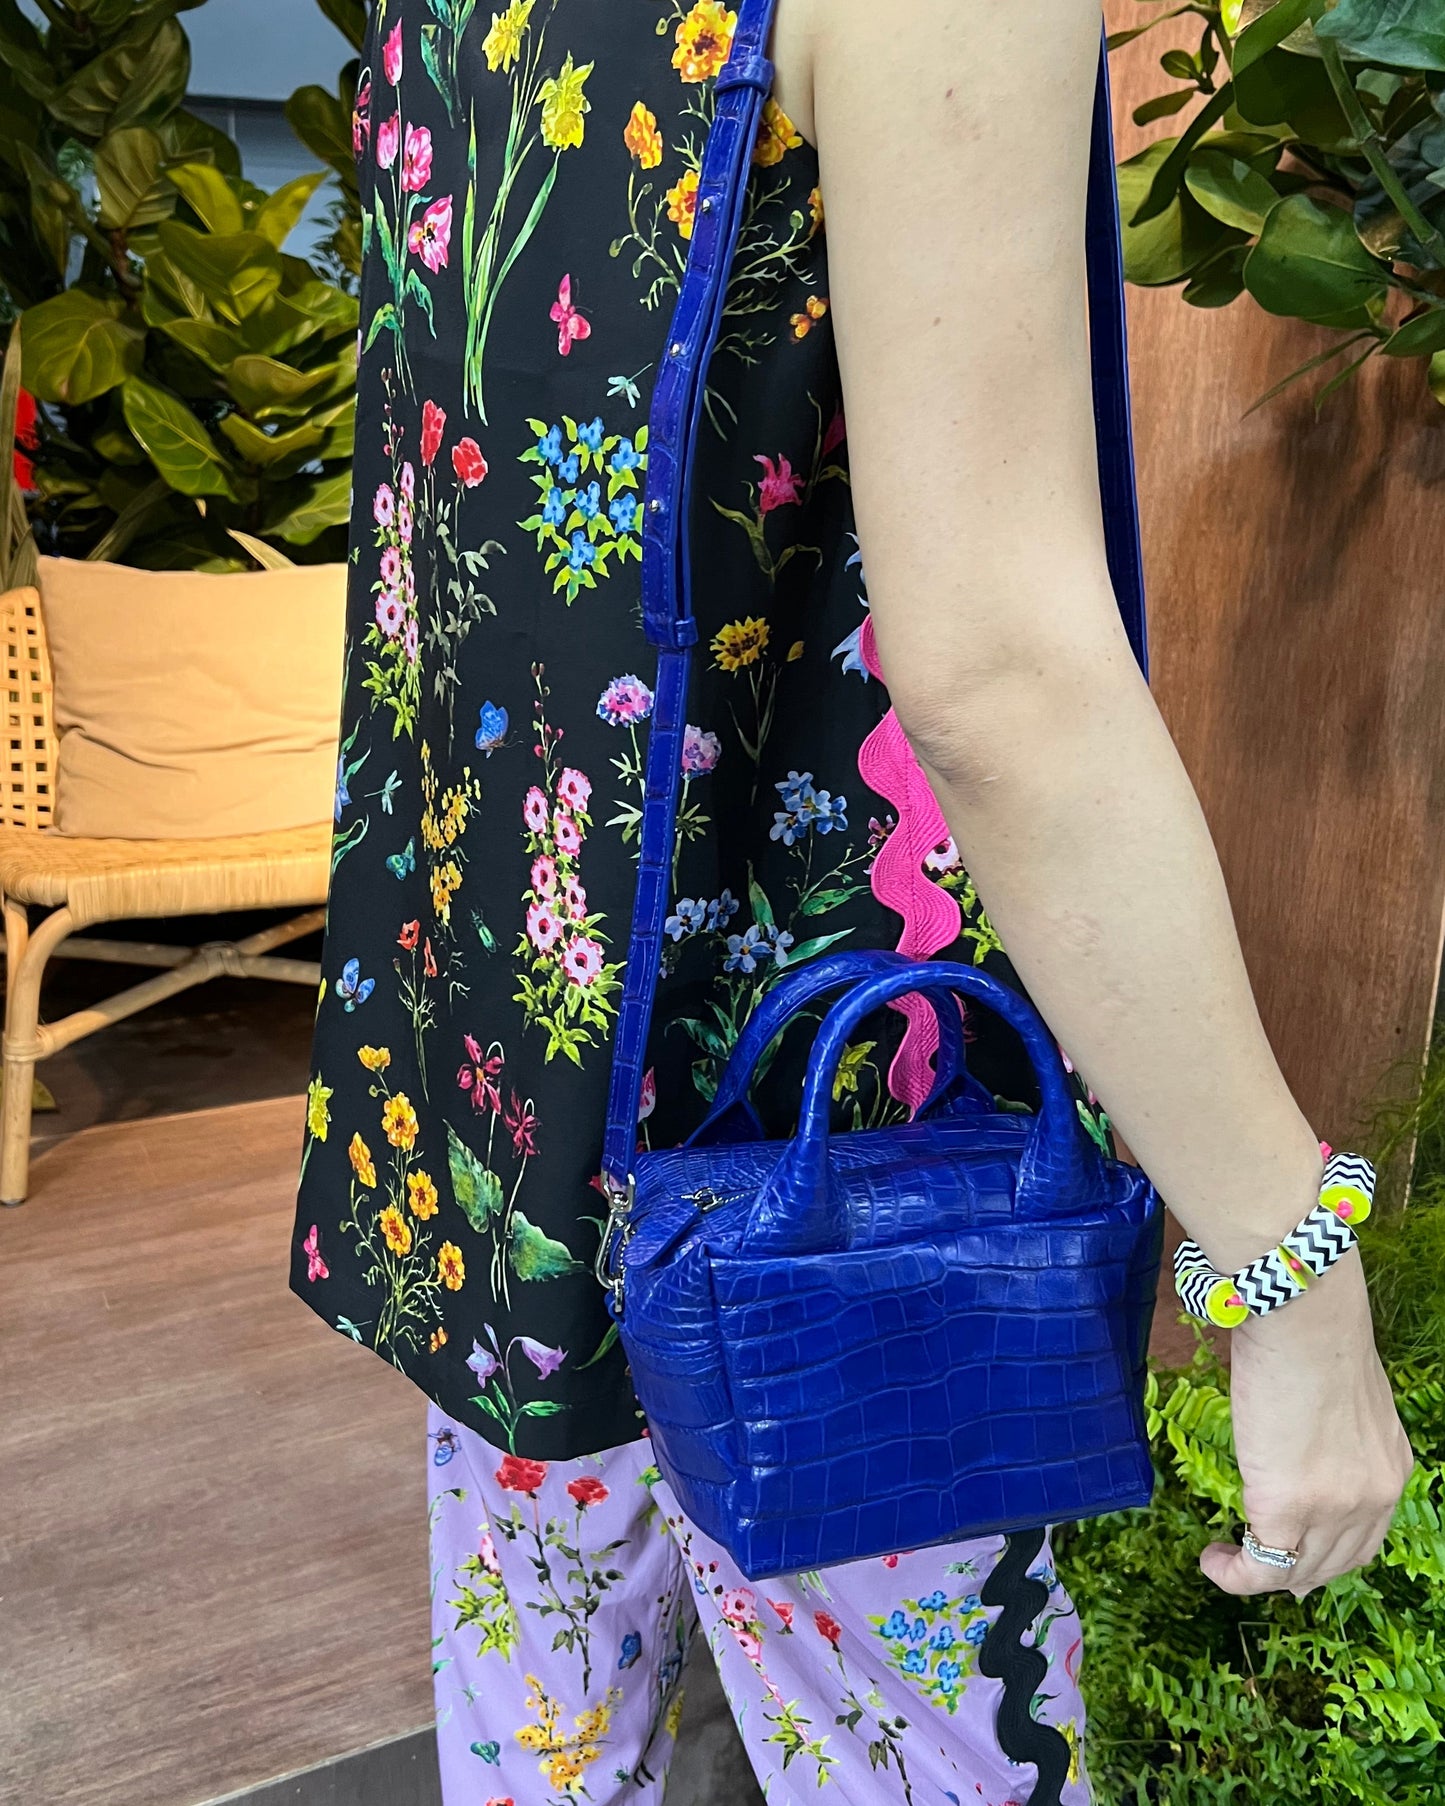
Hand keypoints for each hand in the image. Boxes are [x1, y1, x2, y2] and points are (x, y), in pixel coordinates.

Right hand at [1201, 1254, 1413, 1596]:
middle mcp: (1373, 1498)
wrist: (1304, 1318)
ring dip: (1260, 1575)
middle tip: (1262, 1570)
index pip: (1366, 1537)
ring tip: (1226, 1559)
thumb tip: (1298, 1437)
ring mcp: (1332, 1507)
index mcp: (1390, 1468)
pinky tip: (1213, 1560)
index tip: (1297, 1554)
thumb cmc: (1314, 1334)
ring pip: (1297, 1571)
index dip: (1328, 1554)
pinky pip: (1261, 1565)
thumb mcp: (1343, 1395)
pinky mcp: (1286, 1505)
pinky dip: (1235, 1574)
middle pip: (1335, 1564)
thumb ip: (1334, 1431)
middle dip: (1298, 1574)